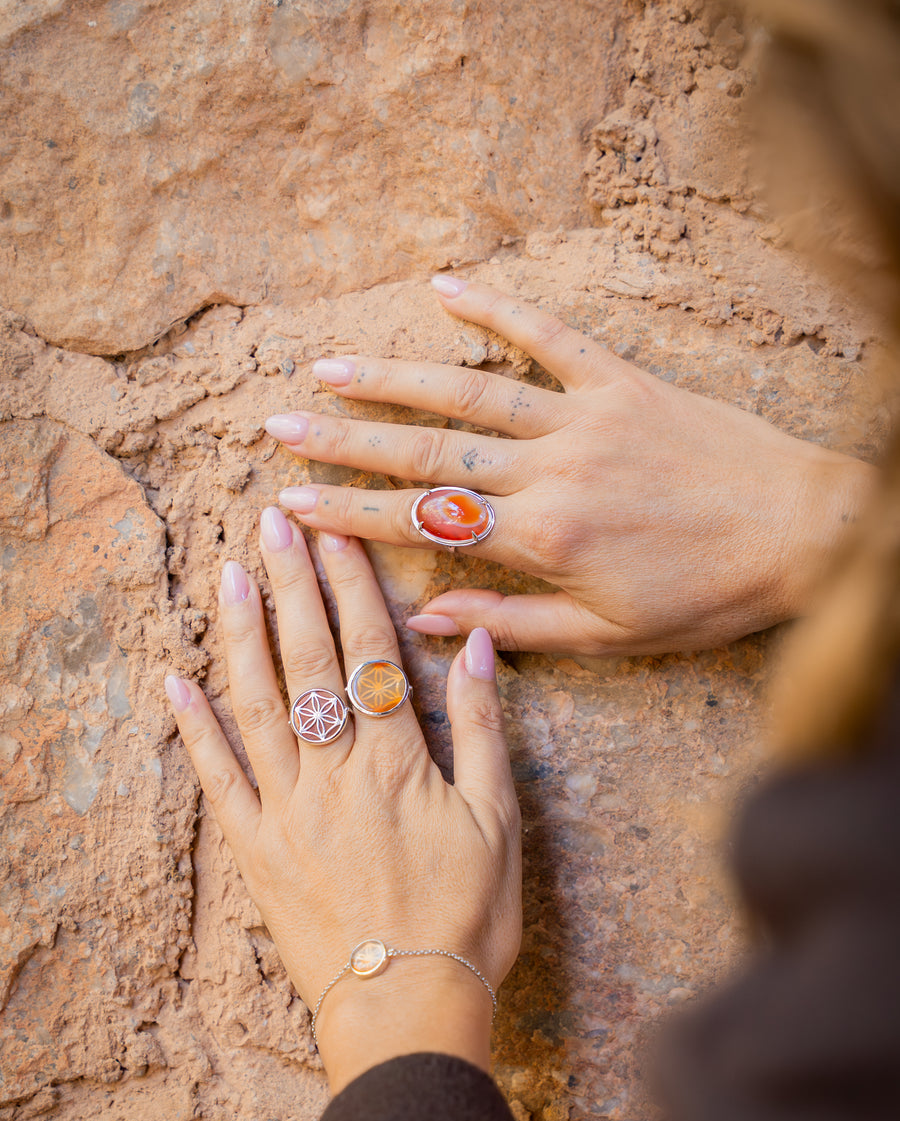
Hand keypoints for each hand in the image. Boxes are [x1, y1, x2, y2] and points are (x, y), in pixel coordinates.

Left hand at [165, 510, 520, 1092]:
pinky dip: (195, 728)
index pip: (371, 654)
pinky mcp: (256, 849)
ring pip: (259, 705)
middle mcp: (335, 773)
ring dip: (241, 634)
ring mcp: (288, 810)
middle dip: (291, 585)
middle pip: (309, 661)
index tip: (338, 533)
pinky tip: (176, 680)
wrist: (409, 1006)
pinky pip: (219, 779)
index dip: (354, 588)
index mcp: (399, 762)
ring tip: (227, 574)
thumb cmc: (467, 918)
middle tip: (273, 521)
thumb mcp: (499, 822)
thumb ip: (485, 728)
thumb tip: (478, 644)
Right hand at [265, 278, 874, 655]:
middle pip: (429, 449)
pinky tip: (445, 288)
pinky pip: (551, 338)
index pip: (426, 520)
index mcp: (544, 539)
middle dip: (346, 440)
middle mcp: (553, 469)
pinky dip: (498, 309)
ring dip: (394, 377)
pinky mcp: (624, 381)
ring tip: (328, 367)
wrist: (804, 535)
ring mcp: (586, 417)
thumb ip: (510, 627)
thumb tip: (425, 623)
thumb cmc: (707, 597)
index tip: (290, 500)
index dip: (351, 512)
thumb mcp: (608, 638)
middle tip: (278, 426)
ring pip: (472, 390)